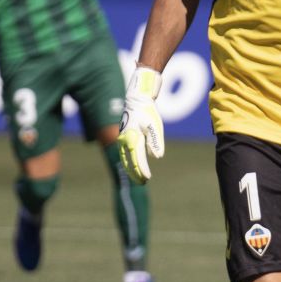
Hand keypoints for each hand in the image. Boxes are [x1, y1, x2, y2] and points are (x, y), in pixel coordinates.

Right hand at [118, 67, 164, 183]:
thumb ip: (155, 141)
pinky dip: (129, 161)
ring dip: (131, 169)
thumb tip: (157, 156)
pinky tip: (134, 165)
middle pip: (128, 162)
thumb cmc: (147, 111)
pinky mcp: (124, 137)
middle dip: (135, 173)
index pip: (137, 159)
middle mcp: (124, 140)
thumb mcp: (155, 125)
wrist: (136, 98)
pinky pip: (125, 153)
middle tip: (143, 182)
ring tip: (139, 177)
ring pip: (125, 159)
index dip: (142, 170)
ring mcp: (122, 139)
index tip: (147, 178)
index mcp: (132, 138)